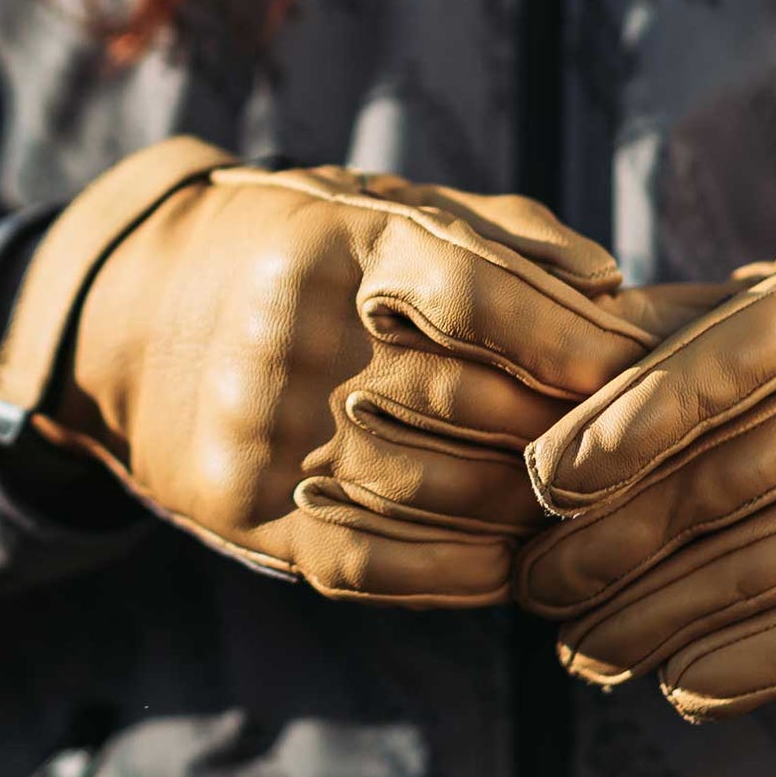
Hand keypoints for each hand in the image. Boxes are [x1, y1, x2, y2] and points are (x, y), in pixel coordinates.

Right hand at [0, 138, 658, 604]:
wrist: (131, 311)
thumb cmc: (300, 247)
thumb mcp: (385, 206)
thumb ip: (503, 236)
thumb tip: (613, 288)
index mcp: (338, 240)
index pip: (476, 293)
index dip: (572, 338)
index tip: (644, 364)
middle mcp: (292, 334)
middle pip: (468, 402)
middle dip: (566, 430)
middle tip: (636, 449)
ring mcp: (261, 430)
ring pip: (430, 491)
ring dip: (524, 508)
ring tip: (581, 505)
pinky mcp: (242, 511)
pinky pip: (369, 563)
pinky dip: (457, 571)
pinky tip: (505, 557)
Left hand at [517, 221, 775, 718]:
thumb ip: (692, 326)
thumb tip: (550, 364)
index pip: (708, 371)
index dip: (613, 431)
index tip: (536, 483)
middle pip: (722, 483)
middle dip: (609, 545)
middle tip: (534, 587)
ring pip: (766, 567)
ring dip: (654, 619)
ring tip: (579, 645)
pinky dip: (748, 666)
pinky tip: (676, 682)